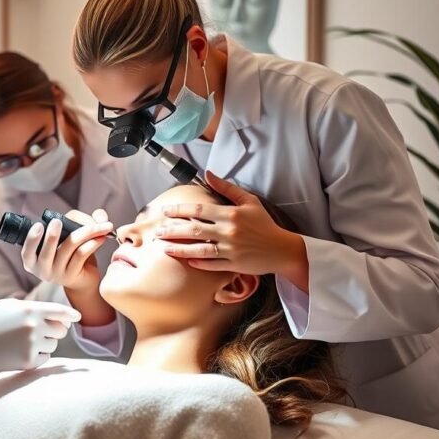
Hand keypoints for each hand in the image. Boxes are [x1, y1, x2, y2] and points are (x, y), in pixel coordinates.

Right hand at [0, 299, 81, 371]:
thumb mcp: (10, 305)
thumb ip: (32, 306)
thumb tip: (53, 312)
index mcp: (31, 310)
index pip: (60, 311)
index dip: (71, 314)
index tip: (77, 317)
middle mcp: (34, 326)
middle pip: (61, 330)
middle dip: (55, 330)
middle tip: (42, 331)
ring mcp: (32, 344)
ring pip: (53, 344)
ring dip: (45, 343)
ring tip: (26, 341)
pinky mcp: (28, 361)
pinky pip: (45, 358)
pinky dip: (39, 355)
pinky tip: (23, 351)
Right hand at [20, 209, 113, 294]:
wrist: (83, 280)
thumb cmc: (72, 254)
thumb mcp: (68, 236)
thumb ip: (80, 221)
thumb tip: (100, 216)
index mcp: (33, 257)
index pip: (28, 250)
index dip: (31, 239)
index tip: (38, 225)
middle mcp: (42, 268)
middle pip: (48, 247)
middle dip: (53, 233)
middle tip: (58, 221)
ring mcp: (56, 274)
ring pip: (70, 246)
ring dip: (87, 231)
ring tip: (101, 225)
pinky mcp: (72, 276)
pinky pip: (82, 254)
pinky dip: (92, 242)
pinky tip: (101, 237)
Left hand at [156, 172, 305, 278]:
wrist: (281, 249)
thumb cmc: (264, 224)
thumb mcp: (249, 201)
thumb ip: (227, 188)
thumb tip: (208, 174)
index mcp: (231, 214)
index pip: (199, 209)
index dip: (179, 209)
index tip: (165, 211)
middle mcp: (229, 231)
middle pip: (194, 229)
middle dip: (173, 230)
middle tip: (157, 231)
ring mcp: (231, 249)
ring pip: (199, 249)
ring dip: (180, 248)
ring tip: (164, 247)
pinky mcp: (234, 264)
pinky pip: (211, 265)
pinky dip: (198, 263)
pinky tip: (185, 261)